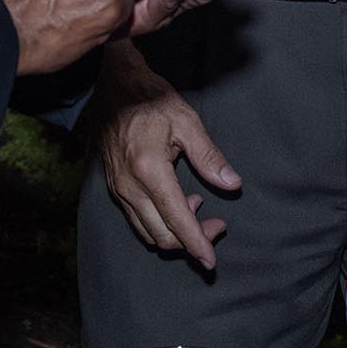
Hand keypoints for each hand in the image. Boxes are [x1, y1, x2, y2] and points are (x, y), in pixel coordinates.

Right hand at [93, 43, 240, 267]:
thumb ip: (209, 156)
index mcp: (149, 169)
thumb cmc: (150, 98)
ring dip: (175, 232)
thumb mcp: (186, 121)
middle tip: (217, 224)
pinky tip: (178, 200)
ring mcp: (119, 189)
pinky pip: (137, 220)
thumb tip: (233, 184)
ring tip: (199, 206)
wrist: (113, 85)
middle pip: (161, 235)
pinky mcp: (115, 187)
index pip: (177, 219)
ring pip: (148, 232)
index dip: (197, 243)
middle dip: (191, 241)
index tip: (211, 261)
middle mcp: (129, 186)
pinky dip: (160, 221)